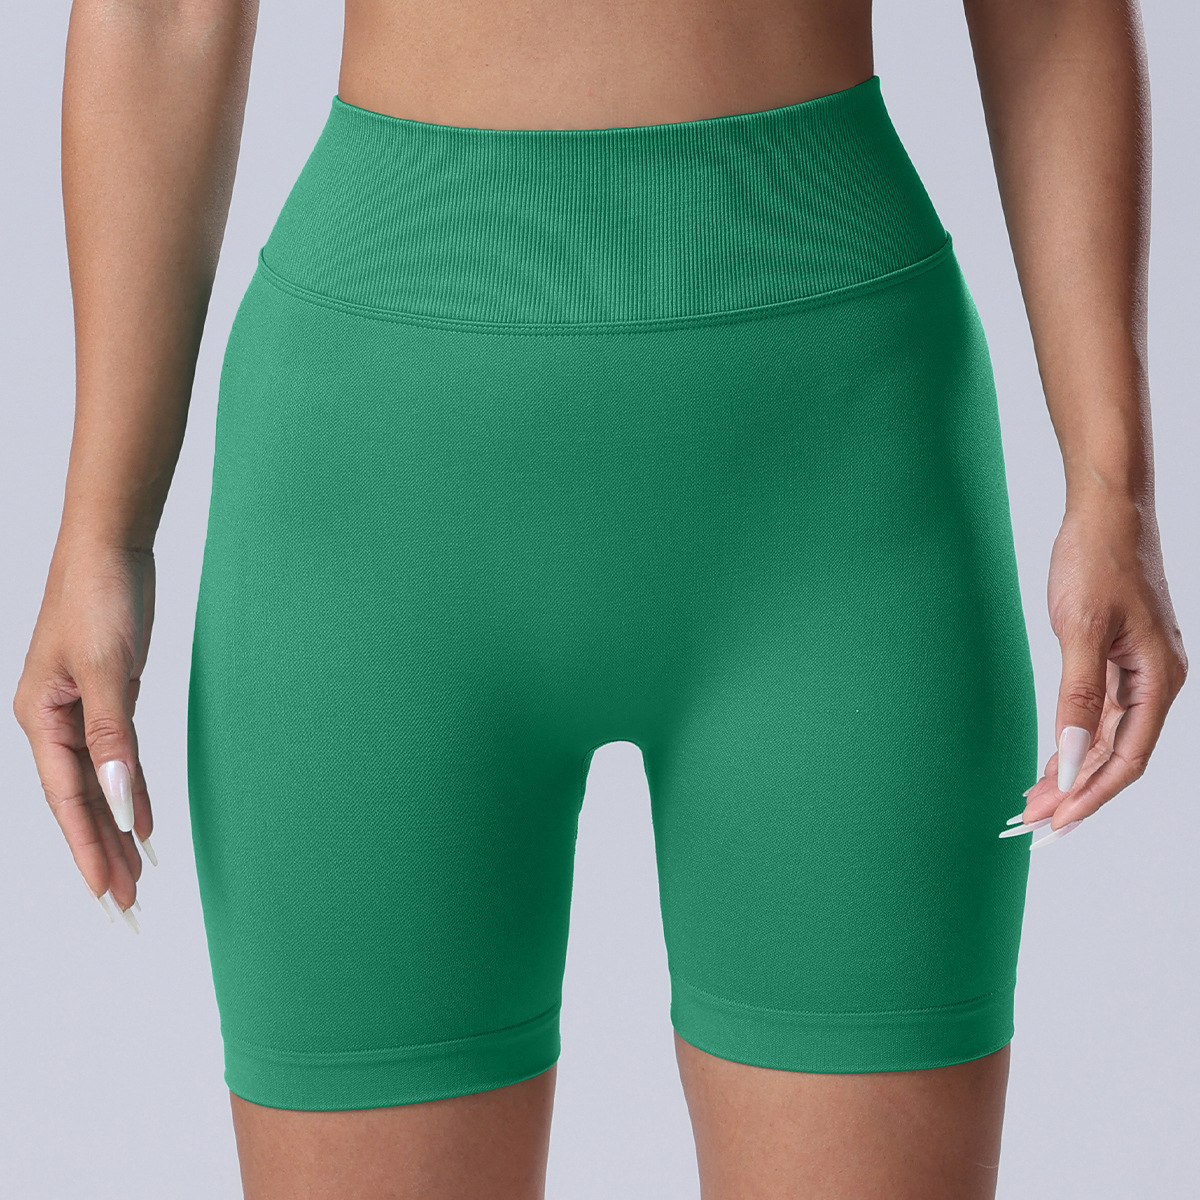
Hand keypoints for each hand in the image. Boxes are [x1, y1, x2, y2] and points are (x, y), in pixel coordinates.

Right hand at [13, 541, 157, 926]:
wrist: (110, 547)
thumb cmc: (98, 597)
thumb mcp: (109, 669)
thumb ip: (112, 736)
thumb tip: (116, 798)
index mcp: (40, 718)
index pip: (66, 799)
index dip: (87, 847)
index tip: (109, 892)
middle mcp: (54, 721)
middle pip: (80, 801)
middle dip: (102, 852)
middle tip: (128, 902)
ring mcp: (79, 710)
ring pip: (99, 784)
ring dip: (116, 827)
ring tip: (137, 874)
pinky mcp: (107, 697)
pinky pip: (117, 757)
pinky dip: (129, 789)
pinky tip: (141, 819)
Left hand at [1017, 494, 1186, 846]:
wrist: (1104, 512)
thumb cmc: (1097, 560)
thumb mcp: (1080, 630)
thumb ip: (1077, 697)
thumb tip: (1073, 756)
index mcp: (1158, 678)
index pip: (1129, 757)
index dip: (1093, 794)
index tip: (1058, 822)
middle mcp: (1154, 681)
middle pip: (1118, 755)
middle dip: (1078, 791)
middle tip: (1035, 824)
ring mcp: (1137, 672)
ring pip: (1106, 739)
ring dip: (1073, 771)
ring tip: (1035, 803)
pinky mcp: (1116, 660)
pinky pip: (1098, 716)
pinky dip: (1074, 741)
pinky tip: (1052, 762)